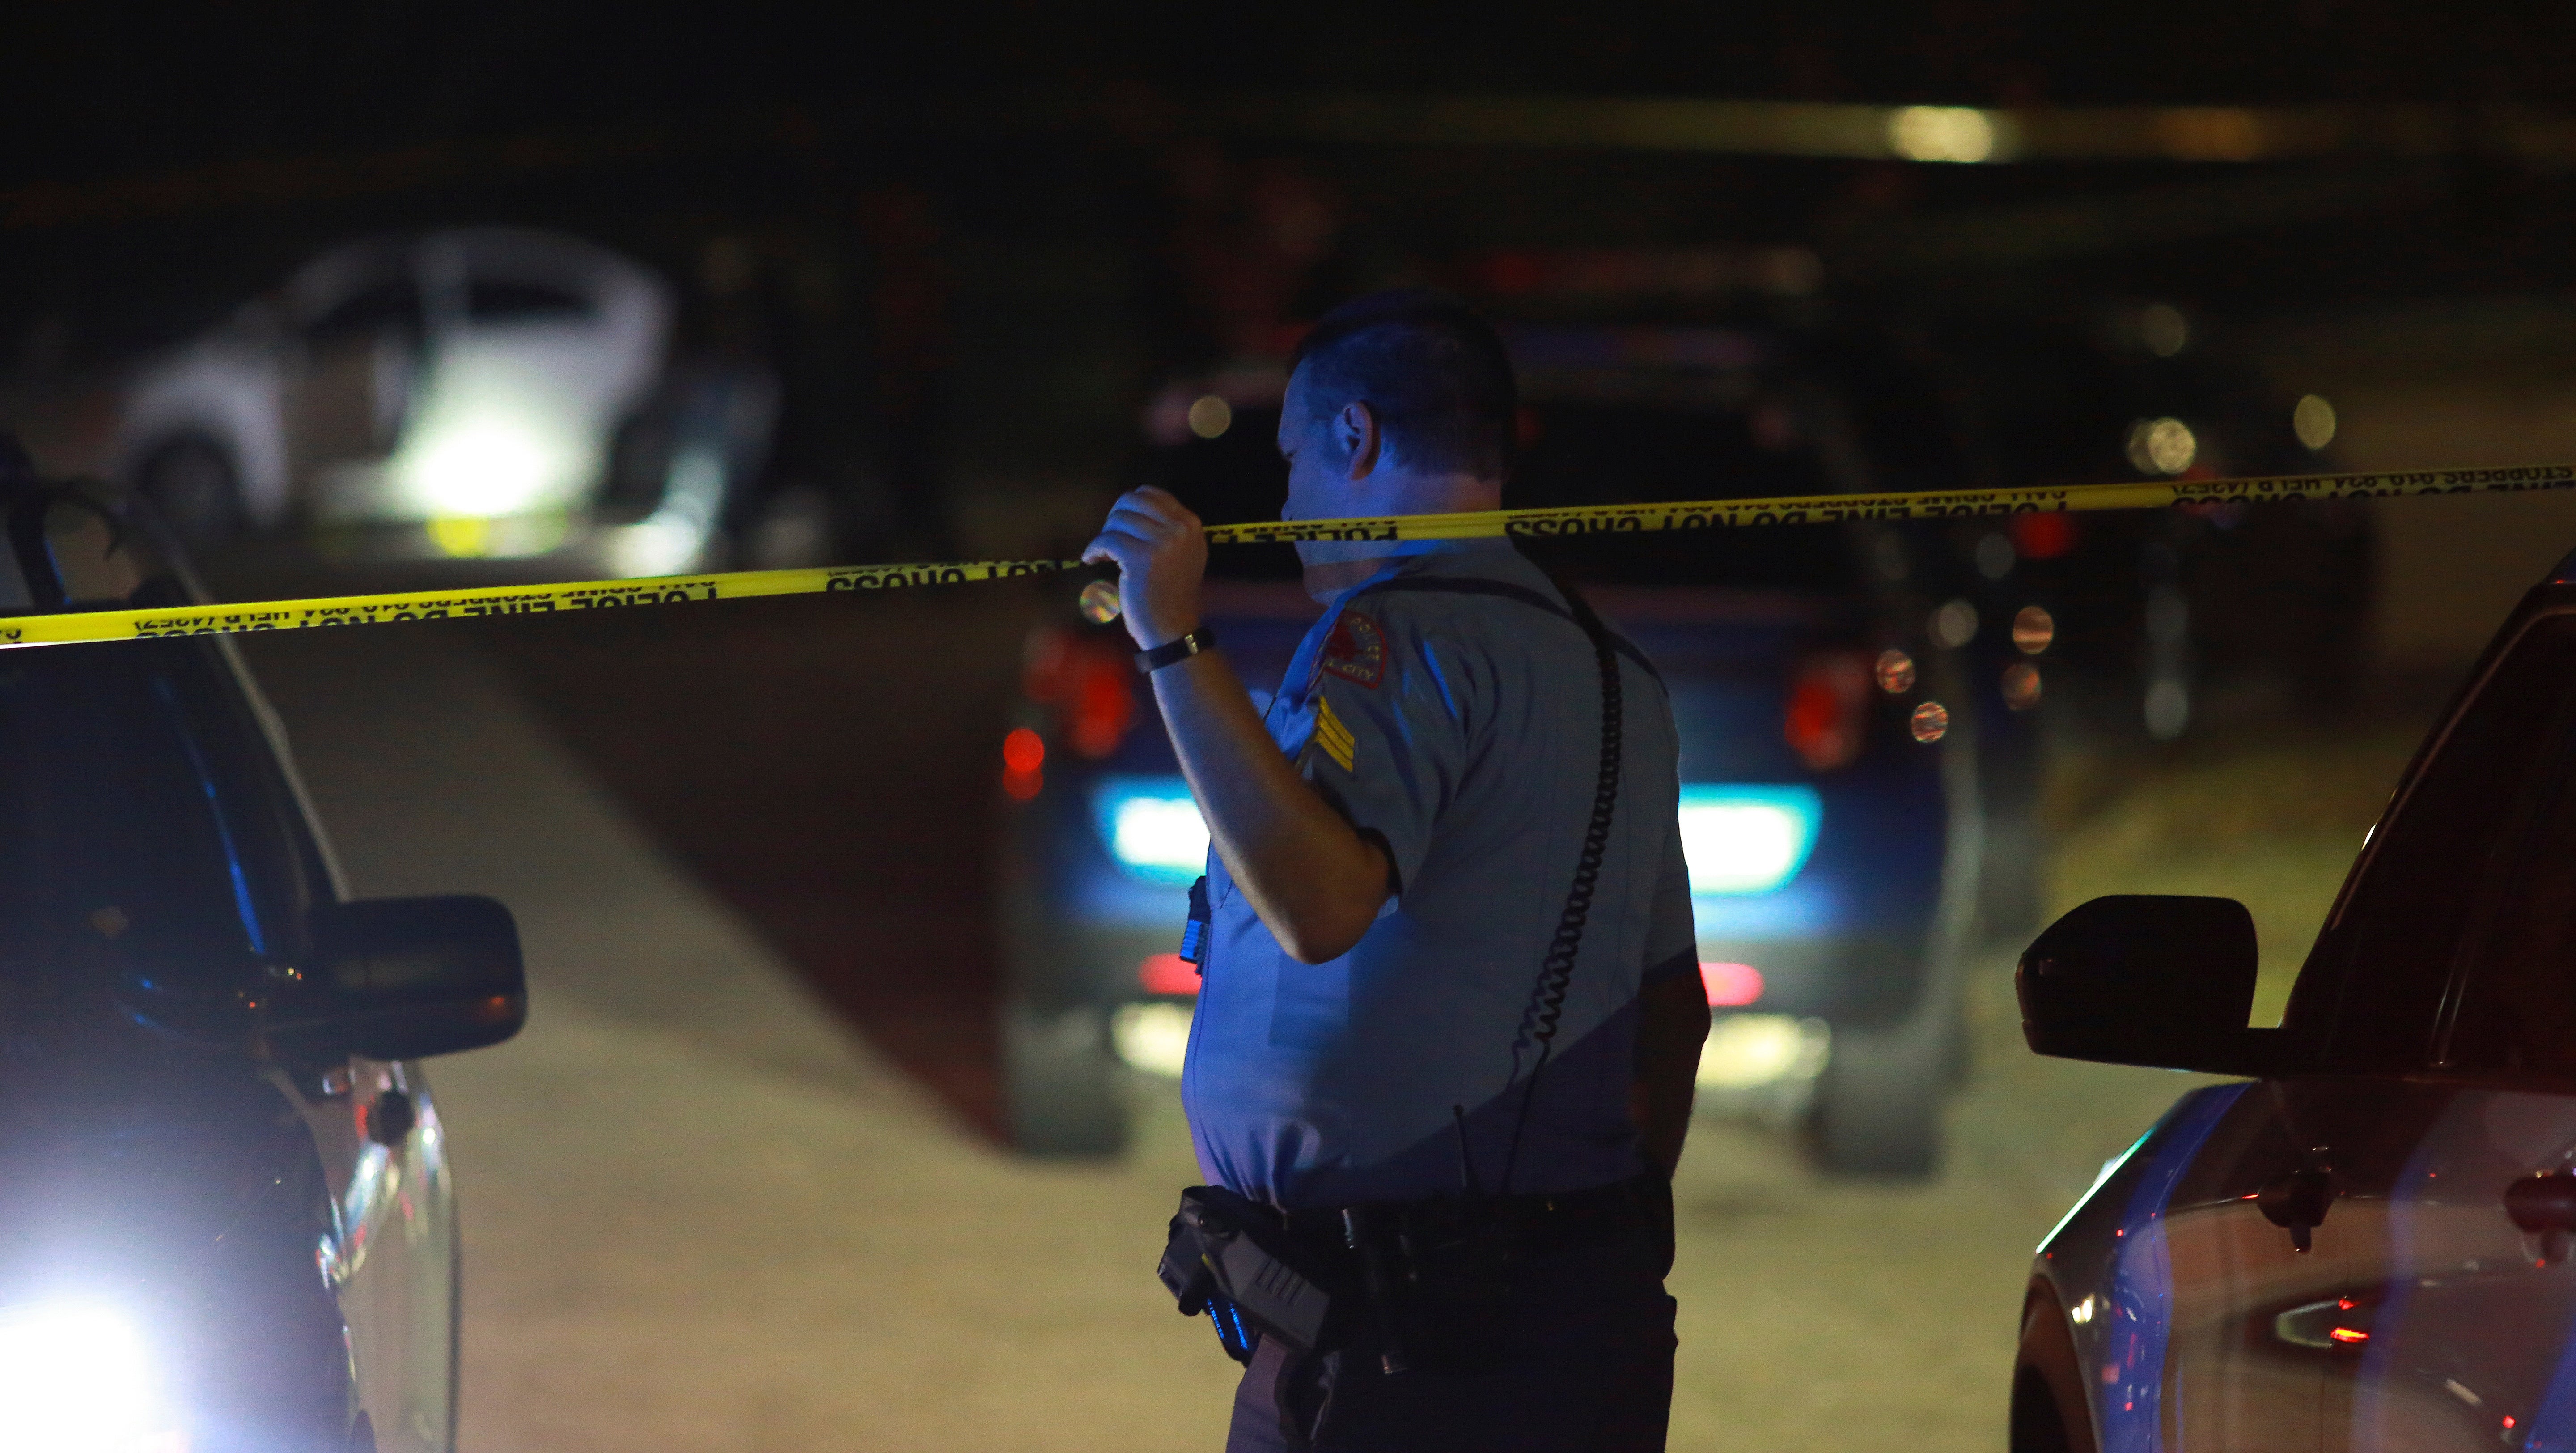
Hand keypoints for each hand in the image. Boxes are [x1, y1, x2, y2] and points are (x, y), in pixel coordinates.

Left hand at [1082, 487, 1206, 648]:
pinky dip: (1093, 549)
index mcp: (1190, 524)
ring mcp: (1162, 542)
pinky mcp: (1140, 557)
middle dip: (1114, 518)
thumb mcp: (1182, 553)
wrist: (1172, 629)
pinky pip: (1106, 539)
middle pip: (1131, 501)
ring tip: (1104, 554)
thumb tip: (1133, 507)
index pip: (1151, 493)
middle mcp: (1180, 528)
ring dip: (1104, 536)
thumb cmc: (1171, 594)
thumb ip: (1167, 528)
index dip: (1129, 506)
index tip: (1121, 525)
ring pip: (1117, 519)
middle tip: (1110, 539)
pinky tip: (1092, 559)